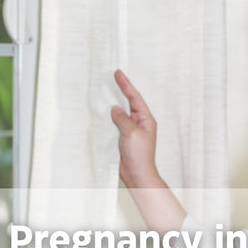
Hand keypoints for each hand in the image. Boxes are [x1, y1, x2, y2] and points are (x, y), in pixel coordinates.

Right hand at [111, 69, 161, 187]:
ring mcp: (131, 130)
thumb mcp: (132, 133)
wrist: (137, 174)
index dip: (126, 85)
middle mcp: (139, 122)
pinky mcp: (123, 138)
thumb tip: (115, 109)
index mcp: (146, 119)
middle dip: (120, 90)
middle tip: (112, 77)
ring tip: (106, 91)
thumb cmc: (140, 155)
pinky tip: (102, 113)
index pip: (135, 98)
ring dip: (113, 103)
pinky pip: (115, 124)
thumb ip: (123, 119)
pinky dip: (108, 117)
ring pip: (121, 113)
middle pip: (128, 102)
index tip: (118, 73)